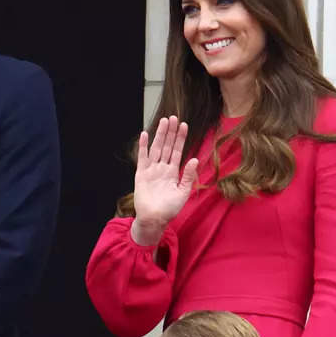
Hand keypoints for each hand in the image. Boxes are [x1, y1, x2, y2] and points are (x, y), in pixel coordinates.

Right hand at [131, 116, 198, 245]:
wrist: (154, 218)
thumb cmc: (169, 208)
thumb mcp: (183, 192)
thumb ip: (188, 175)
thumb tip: (194, 159)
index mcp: (173, 172)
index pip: (177, 151)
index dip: (180, 138)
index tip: (184, 125)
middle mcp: (162, 168)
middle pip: (166, 146)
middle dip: (170, 132)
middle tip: (173, 117)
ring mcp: (151, 170)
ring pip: (156, 148)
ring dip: (160, 135)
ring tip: (164, 121)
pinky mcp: (141, 174)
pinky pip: (142, 157)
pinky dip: (143, 146)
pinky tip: (145, 134)